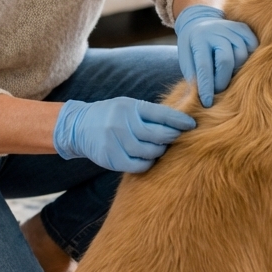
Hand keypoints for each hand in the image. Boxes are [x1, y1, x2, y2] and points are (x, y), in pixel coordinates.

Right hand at [52, 97, 195, 172]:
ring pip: (150, 152)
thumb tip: (180, 120)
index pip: (161, 114)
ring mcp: (115, 141)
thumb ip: (150, 113)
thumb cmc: (112, 115)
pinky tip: (148, 158)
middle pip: (158, 135)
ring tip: (160, 148)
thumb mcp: (128, 106)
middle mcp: (122, 123)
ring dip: (160, 151)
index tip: (192, 125)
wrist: (79, 126)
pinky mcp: (111, 158)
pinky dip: (148, 163)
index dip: (179, 121)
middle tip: (177, 138)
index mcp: (130, 107)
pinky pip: (138, 165)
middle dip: (172, 138)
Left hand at [175, 4, 257, 106]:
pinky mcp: (244, 29)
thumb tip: (200, 101)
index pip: (204, 66)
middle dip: (222, 81)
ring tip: (227, 77)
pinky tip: (239, 65)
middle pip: (226, 61)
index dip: (207, 87)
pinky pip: (253, 48)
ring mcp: (232, 28)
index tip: (207, 102)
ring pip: (242, 56)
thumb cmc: (192, 48)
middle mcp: (216, 31)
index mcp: (198, 39)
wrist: (199, 22)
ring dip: (236, 72)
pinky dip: (248, 60)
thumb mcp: (186, 61)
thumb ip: (194, 78)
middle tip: (218, 91)